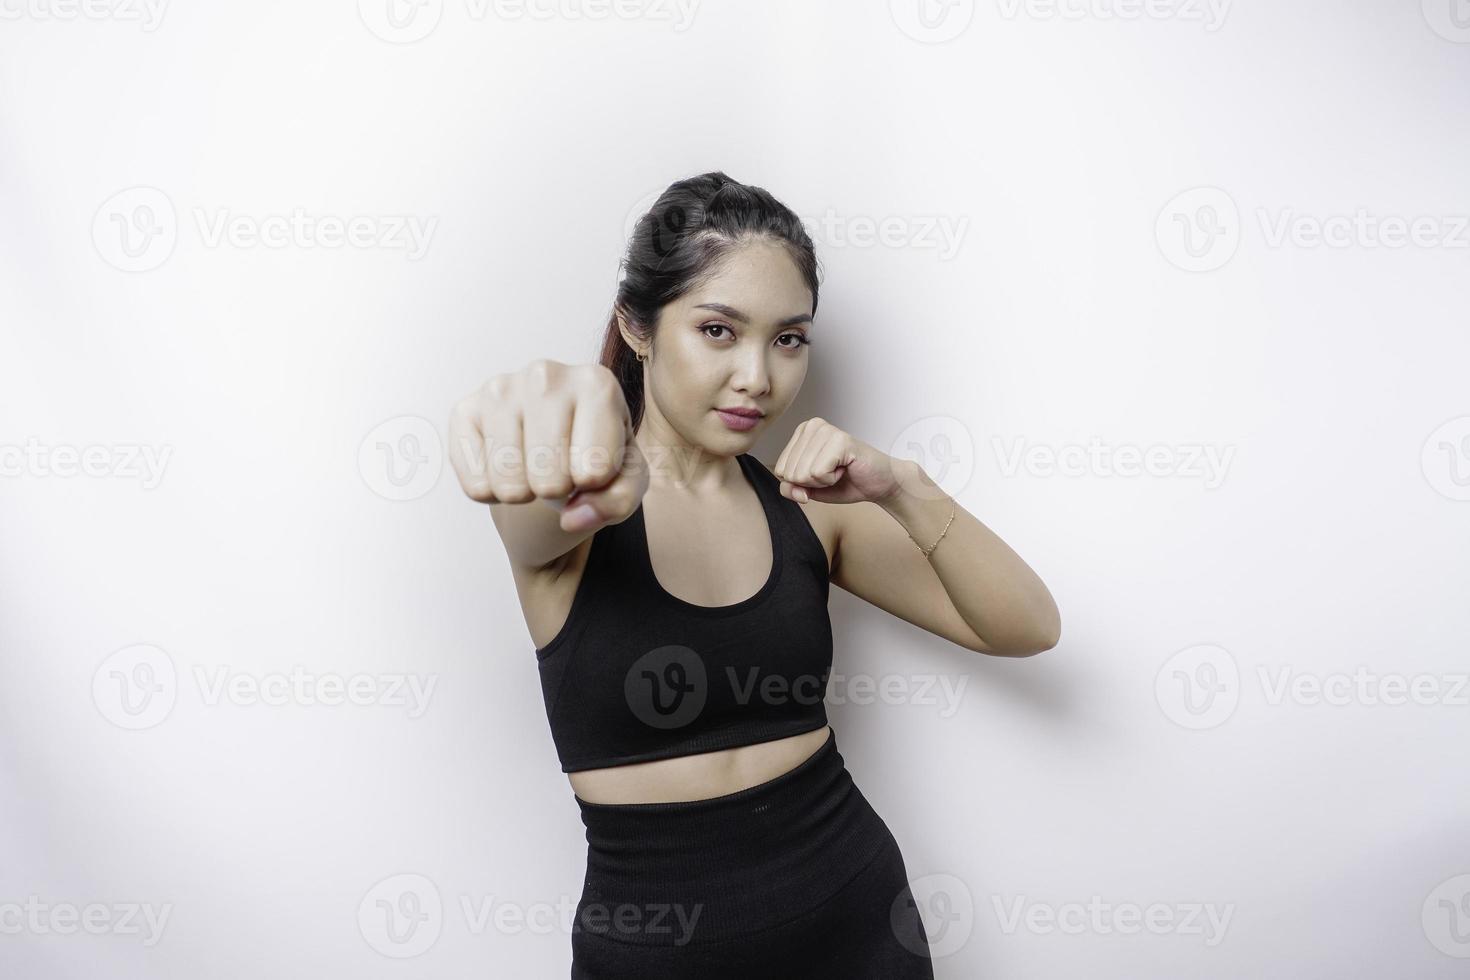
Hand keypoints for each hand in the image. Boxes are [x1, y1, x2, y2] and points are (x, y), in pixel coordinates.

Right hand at [447, 359, 647, 532]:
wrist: (552, 445)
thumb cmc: (595, 455)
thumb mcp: (625, 480)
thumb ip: (616, 501)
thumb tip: (572, 518)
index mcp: (596, 384)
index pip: (594, 468)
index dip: (594, 485)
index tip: (593, 466)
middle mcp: (546, 375)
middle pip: (549, 477)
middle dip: (557, 491)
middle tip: (560, 471)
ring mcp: (501, 388)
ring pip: (508, 482)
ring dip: (523, 493)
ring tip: (533, 469)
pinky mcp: (464, 410)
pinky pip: (475, 484)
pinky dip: (491, 493)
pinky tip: (504, 468)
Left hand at [773, 418, 905, 504]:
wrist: (878, 483)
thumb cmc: (845, 482)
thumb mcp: (809, 488)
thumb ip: (790, 488)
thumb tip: (792, 487)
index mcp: (801, 433)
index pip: (780, 470)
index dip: (801, 483)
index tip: (822, 474)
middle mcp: (811, 426)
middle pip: (790, 473)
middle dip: (812, 482)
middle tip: (833, 472)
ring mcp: (826, 430)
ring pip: (803, 473)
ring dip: (823, 480)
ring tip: (839, 469)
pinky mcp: (840, 440)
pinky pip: (818, 473)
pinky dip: (832, 479)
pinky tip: (844, 468)